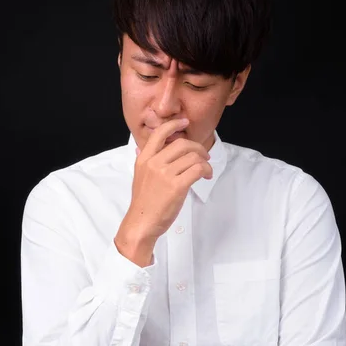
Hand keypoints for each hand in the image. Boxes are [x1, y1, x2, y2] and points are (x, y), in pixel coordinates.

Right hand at [120, 118, 212, 242]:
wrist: (141, 223)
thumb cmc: (143, 203)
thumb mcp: (139, 177)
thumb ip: (144, 162)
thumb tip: (140, 148)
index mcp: (143, 159)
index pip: (159, 133)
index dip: (174, 125)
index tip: (184, 122)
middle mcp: (153, 163)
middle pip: (182, 144)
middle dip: (198, 148)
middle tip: (204, 157)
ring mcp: (164, 174)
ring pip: (193, 157)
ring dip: (205, 162)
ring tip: (206, 171)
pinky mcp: (176, 186)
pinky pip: (197, 169)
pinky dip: (206, 171)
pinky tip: (205, 177)